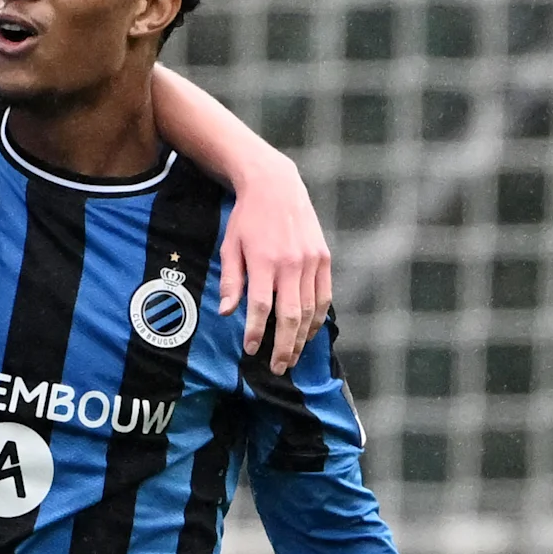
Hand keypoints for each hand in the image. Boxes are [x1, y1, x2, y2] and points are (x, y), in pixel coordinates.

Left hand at [222, 157, 335, 375]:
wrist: (276, 186)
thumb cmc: (247, 218)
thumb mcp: (231, 246)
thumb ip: (232, 281)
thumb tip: (228, 313)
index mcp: (264, 261)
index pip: (261, 306)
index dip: (256, 332)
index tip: (250, 350)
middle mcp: (291, 263)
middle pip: (290, 316)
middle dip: (284, 346)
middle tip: (277, 367)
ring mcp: (311, 261)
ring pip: (310, 310)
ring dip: (302, 338)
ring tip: (293, 357)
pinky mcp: (324, 258)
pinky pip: (324, 296)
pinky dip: (318, 318)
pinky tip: (309, 333)